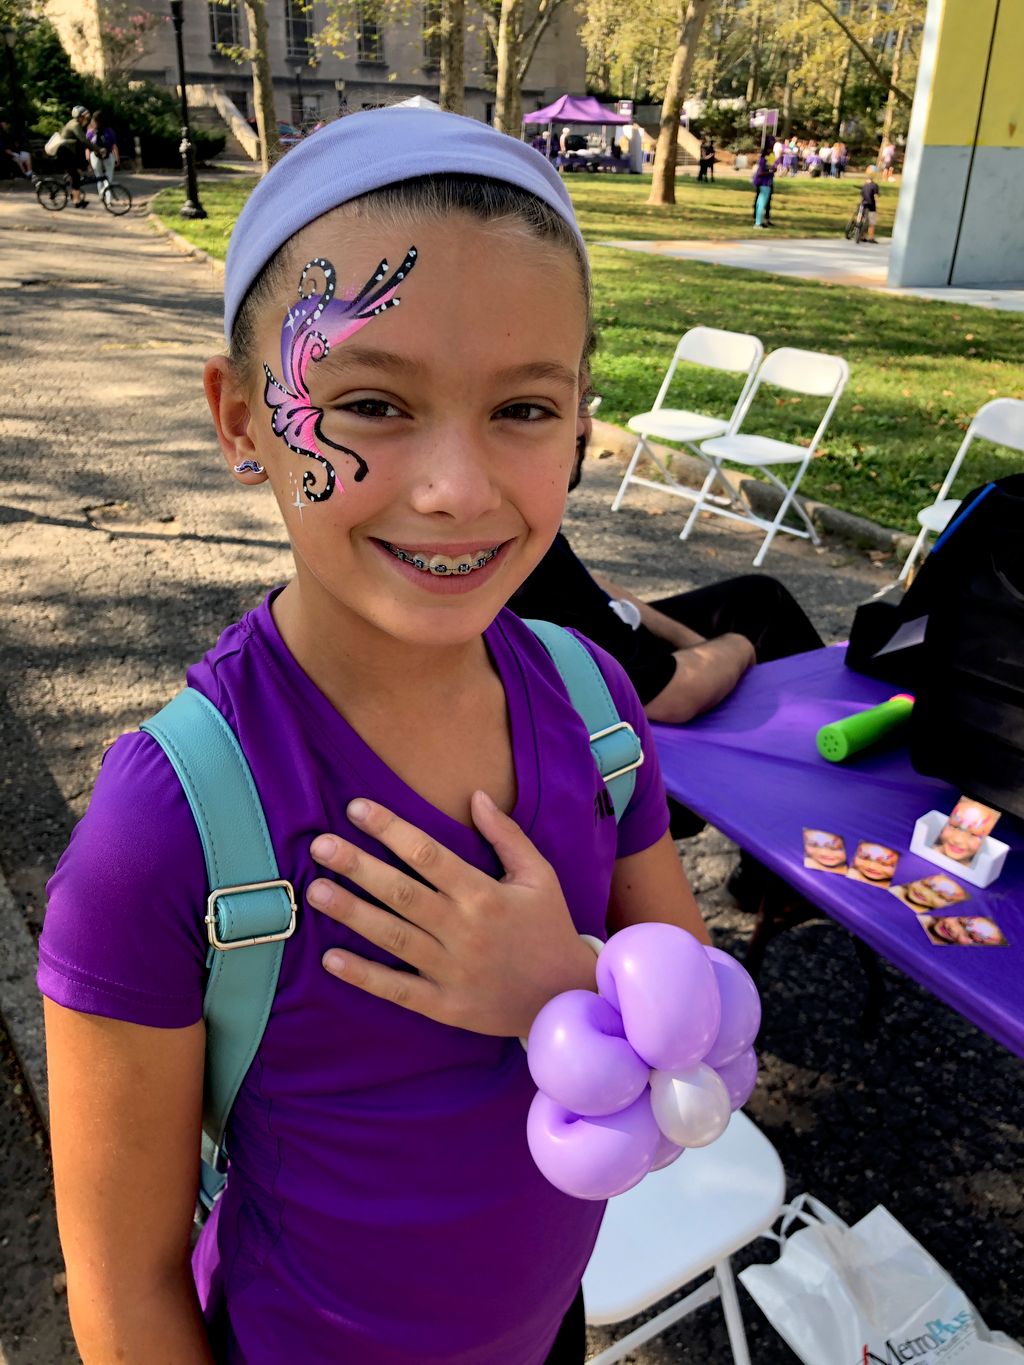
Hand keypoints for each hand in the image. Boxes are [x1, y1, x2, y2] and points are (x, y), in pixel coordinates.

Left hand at [307, 793, 597, 1037]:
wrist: (566, 997)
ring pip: (394, 937)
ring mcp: (452, 971)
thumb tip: (475, 795)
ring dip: (352, 914)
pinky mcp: (445, 1006)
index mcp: (485, 895)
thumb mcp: (539, 876)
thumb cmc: (549, 927)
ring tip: (315, 892)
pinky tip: (331, 959)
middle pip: (402, 892)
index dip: (391, 829)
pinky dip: (364, 976)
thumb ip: (507, 836)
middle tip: (320, 845)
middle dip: (358, 867)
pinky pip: (398, 990)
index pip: (429, 855)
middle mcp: (464, 930)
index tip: (356, 808)